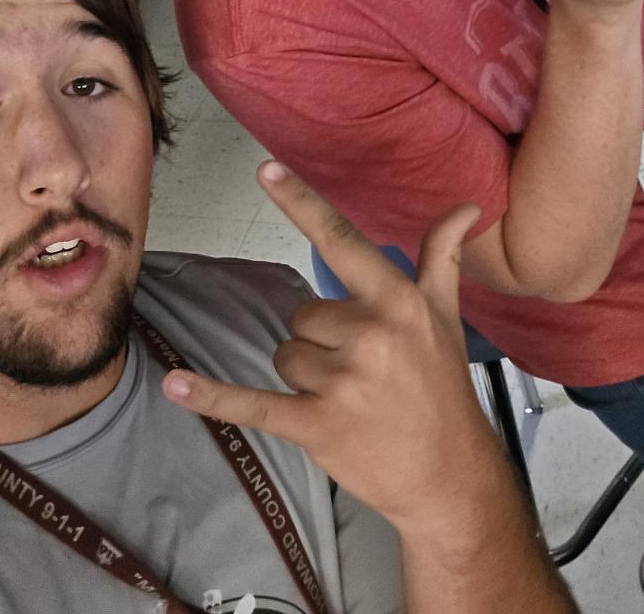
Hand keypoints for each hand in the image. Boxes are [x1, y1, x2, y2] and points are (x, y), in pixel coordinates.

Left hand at [161, 161, 487, 531]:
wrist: (449, 476)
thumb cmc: (442, 387)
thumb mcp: (444, 317)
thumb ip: (442, 257)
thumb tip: (469, 206)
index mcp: (396, 302)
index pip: (339, 240)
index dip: (299, 202)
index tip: (263, 168)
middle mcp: (369, 335)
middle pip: (301, 314)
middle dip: (321, 340)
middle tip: (362, 371)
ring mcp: (341, 383)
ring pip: (285, 355)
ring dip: (306, 377)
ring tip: (349, 399)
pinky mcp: (316, 426)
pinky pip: (252, 402)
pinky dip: (212, 397)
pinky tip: (174, 385)